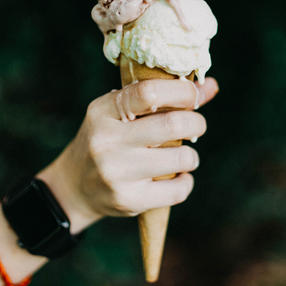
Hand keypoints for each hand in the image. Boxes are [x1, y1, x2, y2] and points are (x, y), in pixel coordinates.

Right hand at [37, 77, 218, 232]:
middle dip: (196, 123)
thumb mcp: (121, 114)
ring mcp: (116, 172)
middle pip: (172, 124)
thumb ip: (163, 98)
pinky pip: (178, 190)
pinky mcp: (128, 200)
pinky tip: (178, 177)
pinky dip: (186, 182)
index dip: (182, 91)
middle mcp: (106, 140)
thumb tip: (210, 86)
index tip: (194, 96)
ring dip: (192, 156)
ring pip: (181, 158)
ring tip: (185, 156)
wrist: (74, 187)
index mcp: (103, 111)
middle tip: (196, 126)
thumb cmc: (108, 140)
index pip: (149, 91)